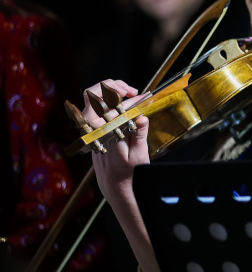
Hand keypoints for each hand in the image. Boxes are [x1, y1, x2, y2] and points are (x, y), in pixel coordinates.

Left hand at [80, 80, 150, 199]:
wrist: (114, 184)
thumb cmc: (128, 171)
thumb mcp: (139, 154)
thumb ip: (139, 134)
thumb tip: (142, 117)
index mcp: (103, 134)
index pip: (107, 106)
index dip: (123, 96)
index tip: (138, 96)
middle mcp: (93, 130)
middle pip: (92, 96)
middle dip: (112, 87)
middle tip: (131, 91)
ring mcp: (90, 129)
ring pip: (92, 100)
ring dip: (110, 92)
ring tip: (129, 94)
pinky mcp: (94, 129)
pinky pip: (97, 108)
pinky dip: (110, 101)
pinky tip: (125, 103)